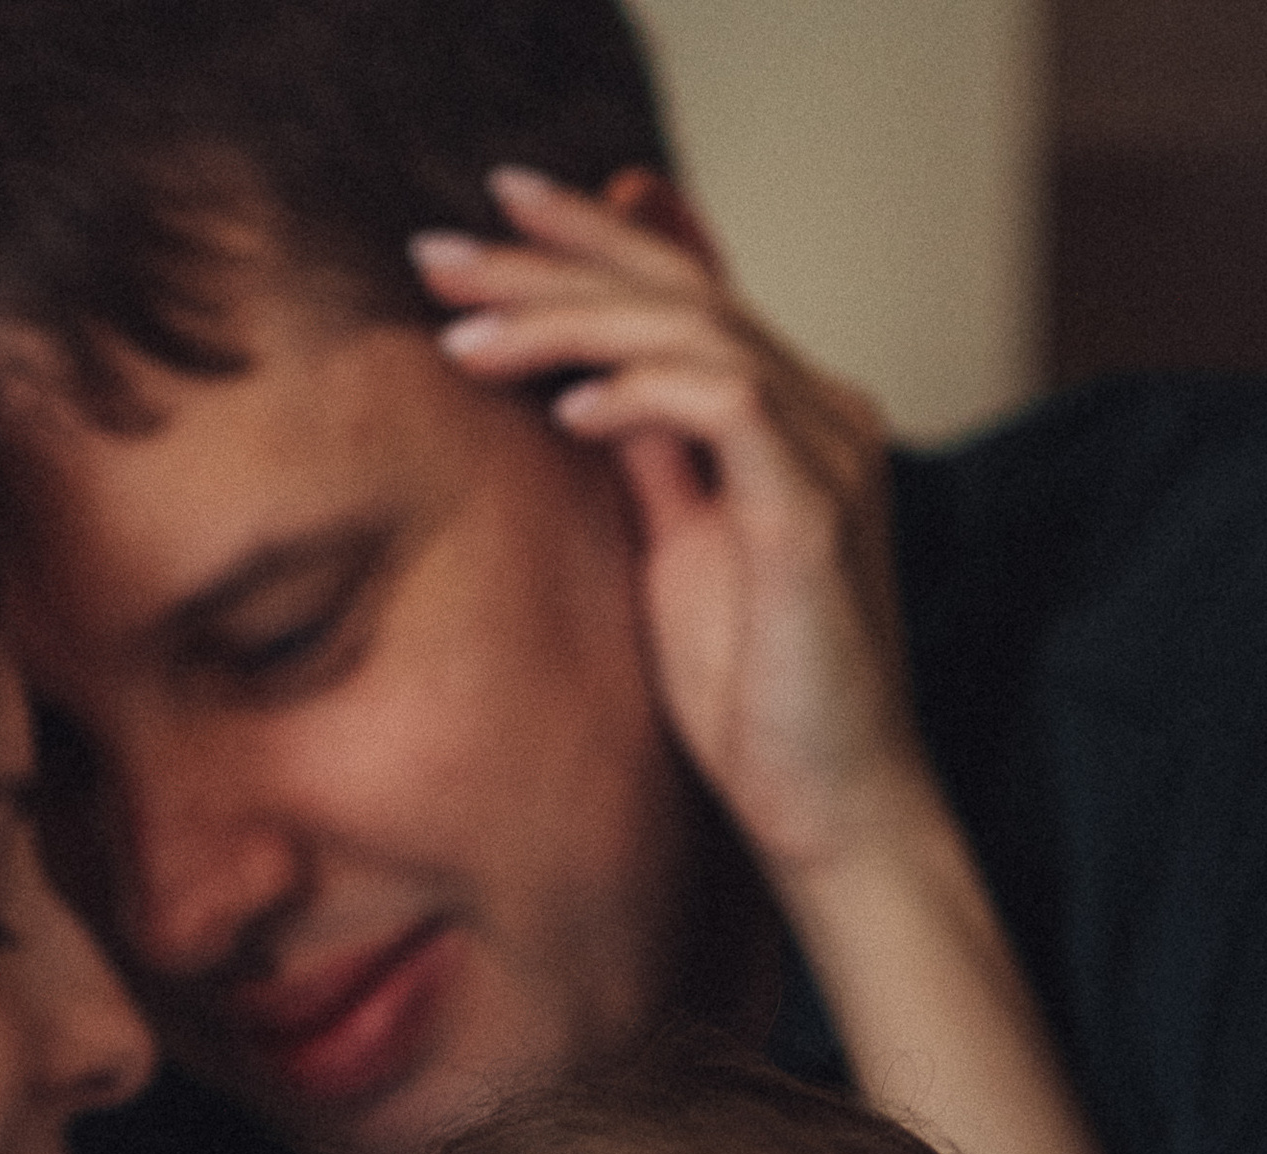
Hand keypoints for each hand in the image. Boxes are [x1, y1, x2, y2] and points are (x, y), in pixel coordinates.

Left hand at [413, 167, 932, 883]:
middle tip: (437, 252)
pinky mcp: (817, 513)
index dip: (582, 246)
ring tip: (466, 335)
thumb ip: (648, 462)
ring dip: (569, 323)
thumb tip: (582, 389)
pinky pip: (728, 407)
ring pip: (694, 330)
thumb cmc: (753, 703)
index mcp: (787, 416)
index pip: (679, 294)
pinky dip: (640, 395)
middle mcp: (819, 410)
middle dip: (551, 258)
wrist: (829, 810)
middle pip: (678, 289)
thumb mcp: (676, 558)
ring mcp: (829, 453)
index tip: (477, 230)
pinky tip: (565, 408)